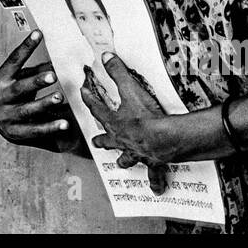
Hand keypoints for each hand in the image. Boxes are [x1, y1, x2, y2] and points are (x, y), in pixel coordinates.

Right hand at [0, 31, 80, 153]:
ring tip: (59, 97)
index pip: (13, 61)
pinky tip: (64, 123)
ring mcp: (5, 117)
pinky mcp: (14, 133)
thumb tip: (56, 60)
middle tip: (52, 76)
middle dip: (36, 82)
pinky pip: (35, 130)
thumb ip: (34, 70)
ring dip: (44, 104)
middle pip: (19, 88)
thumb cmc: (11, 94)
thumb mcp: (18, 79)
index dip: (25, 47)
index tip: (38, 34)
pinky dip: (50, 127)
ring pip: (27, 110)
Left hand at [81, 53, 170, 193]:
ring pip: (126, 159)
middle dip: (102, 140)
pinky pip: (153, 175)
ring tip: (121, 164)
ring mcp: (136, 153)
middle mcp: (122, 140)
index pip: (97, 109)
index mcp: (115, 123)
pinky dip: (155, 182)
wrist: (164, 140)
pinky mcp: (152, 162)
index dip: (89, 99)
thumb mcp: (130, 89)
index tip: (83, 92)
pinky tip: (156, 191)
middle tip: (97, 141)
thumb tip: (106, 56)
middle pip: (108, 140)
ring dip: (124, 160)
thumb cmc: (146, 116)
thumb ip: (118, 72)